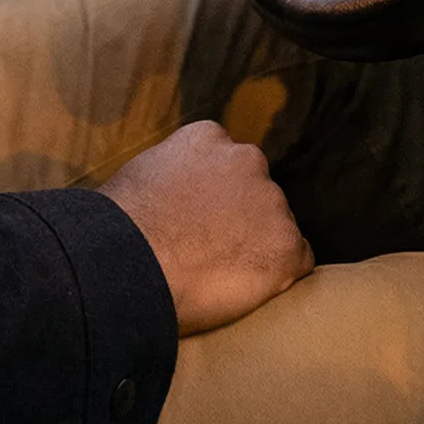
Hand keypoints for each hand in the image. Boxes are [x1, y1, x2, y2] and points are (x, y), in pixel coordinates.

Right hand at [102, 121, 312, 334]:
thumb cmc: (125, 221)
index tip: (201, 214)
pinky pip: (298, 261)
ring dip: (260, 243)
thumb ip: (178, 169)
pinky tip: (247, 286)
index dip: (216, 192)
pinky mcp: (287, 246)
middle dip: (242, 213)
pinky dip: (280, 275)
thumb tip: (181, 189)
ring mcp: (271, 202)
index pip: (228, 160)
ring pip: (276, 224)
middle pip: (256, 189)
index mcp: (209, 137)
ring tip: (225, 270)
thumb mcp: (146, 170)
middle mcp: (247, 160)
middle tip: (214, 244)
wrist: (132, 260)